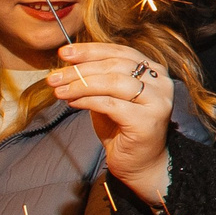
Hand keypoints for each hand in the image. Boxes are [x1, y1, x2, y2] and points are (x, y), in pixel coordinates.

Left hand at [51, 42, 174, 203]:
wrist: (140, 164)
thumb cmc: (122, 130)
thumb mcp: (109, 97)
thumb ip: (99, 78)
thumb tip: (69, 63)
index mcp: (154, 71)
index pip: (120, 52)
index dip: (91, 50)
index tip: (64, 52)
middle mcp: (161, 83)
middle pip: (116, 65)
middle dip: (80, 69)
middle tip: (54, 77)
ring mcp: (157, 102)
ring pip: (114, 82)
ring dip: (81, 85)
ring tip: (59, 90)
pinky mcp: (147, 121)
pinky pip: (111, 104)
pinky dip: (88, 101)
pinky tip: (72, 103)